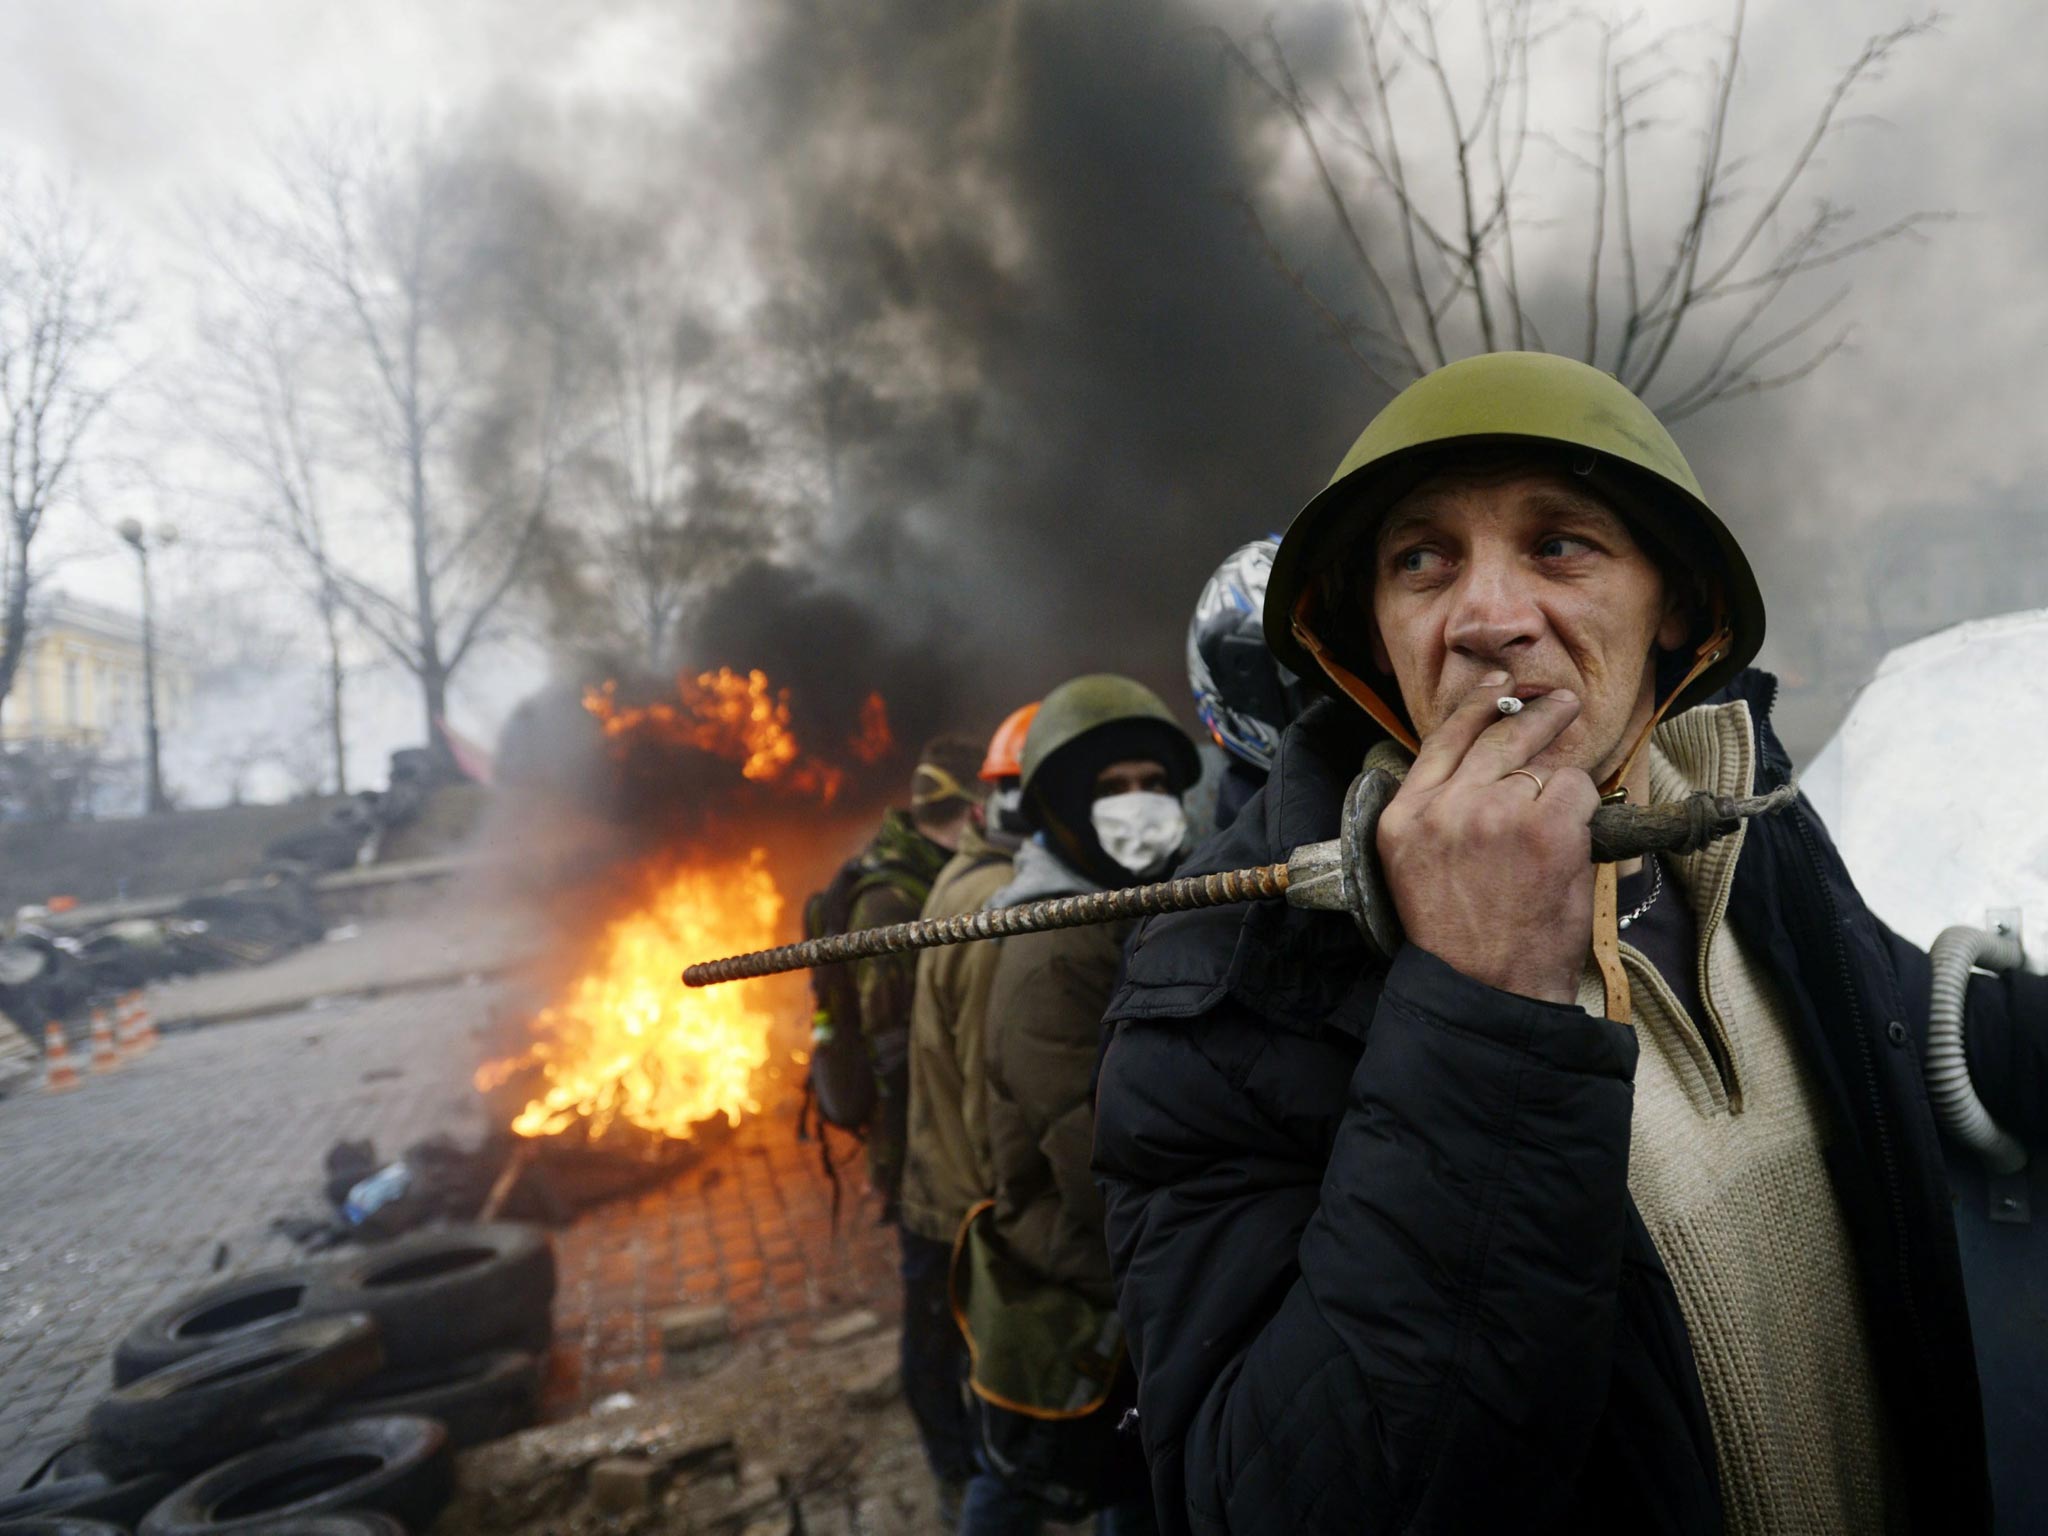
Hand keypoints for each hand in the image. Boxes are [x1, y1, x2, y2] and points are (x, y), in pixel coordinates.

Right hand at [1376, 672, 1600, 1004]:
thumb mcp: (1413, 866)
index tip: (1500, 687)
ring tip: (1559, 825)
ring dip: (1560, 792)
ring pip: (1544, 767)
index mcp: (1404, 816)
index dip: (1476, 705)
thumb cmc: (1458, 936)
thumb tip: (1482, 766)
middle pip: (1499, 736)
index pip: (1443, 738)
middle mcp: (1445, 806)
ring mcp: (1496, 813)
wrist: (1483, 988)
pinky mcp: (1546, 827)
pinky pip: (1577, 791)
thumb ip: (1435, 812)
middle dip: (1537, 714)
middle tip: (1563, 704)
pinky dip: (1583, 813)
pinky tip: (1568, 845)